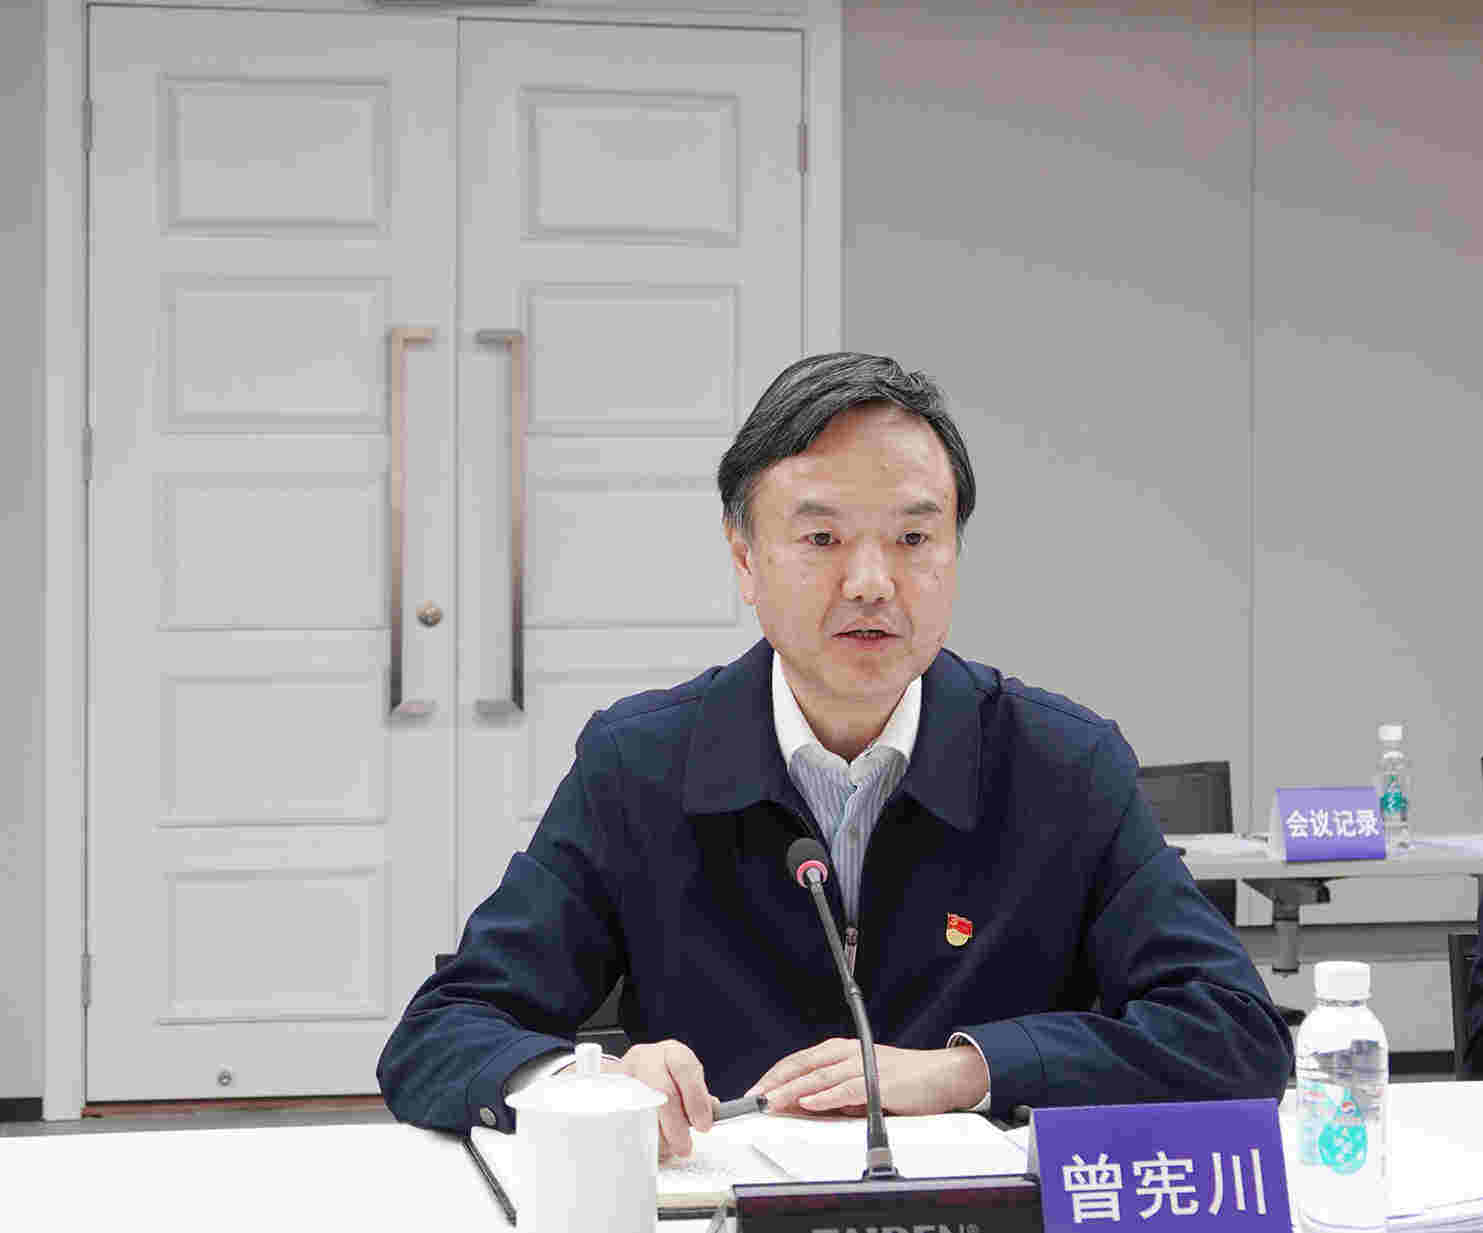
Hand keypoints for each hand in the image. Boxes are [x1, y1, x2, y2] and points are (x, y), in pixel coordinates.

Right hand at [604, 1040, 712, 1159]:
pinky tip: (647, 1141)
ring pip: (641, 1107)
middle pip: (663, 1091)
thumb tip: (711, 1112)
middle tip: (683, 1145)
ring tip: (667, 1147)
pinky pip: (623, 1116)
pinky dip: (637, 1134)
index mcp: (673, 1053)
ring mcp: (626, 1071)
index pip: (686, 1069)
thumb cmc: (664, 1076)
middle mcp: (649, 1057)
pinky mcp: (610, 1090)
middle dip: (676, 1124)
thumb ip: (698, 1095)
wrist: (632, 1071)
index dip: (696, 1099)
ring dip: (657, 1134)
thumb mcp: (685, 1079)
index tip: (703, 1125)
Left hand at [744, 1039, 987, 1116]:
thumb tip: (802, 1105)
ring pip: (820, 1077)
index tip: (756, 1090)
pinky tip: (810, 1102)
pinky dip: (826, 1095)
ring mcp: (864, 1065)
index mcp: (842, 1050)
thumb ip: (833, 1091)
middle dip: (776, 1082)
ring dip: (794, 1090)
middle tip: (755, 1098)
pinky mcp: (879, 1082)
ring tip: (773, 1102)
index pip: (800, 1060)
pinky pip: (847, 1088)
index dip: (775, 1075)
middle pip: (804, 1066)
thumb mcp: (860, 1081)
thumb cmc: (901, 1079)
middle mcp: (850, 1053)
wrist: (941, 1075)